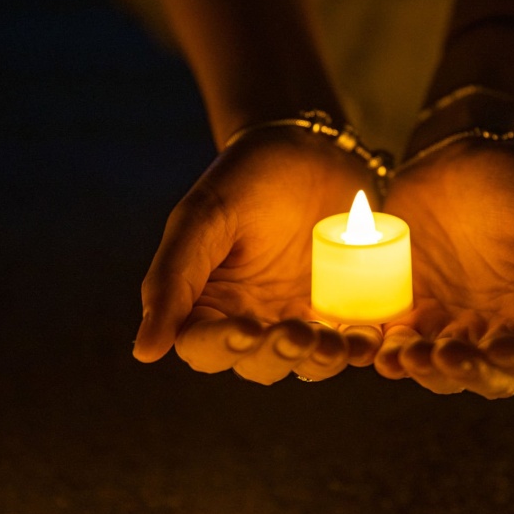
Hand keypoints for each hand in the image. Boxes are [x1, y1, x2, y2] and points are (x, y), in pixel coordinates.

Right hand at [133, 129, 383, 382]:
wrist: (308, 148)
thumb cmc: (244, 178)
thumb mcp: (202, 219)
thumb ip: (172, 280)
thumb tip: (144, 351)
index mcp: (209, 304)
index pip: (204, 347)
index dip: (222, 348)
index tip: (246, 331)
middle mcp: (253, 320)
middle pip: (260, 365)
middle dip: (278, 356)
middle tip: (296, 333)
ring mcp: (301, 317)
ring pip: (309, 363)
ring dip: (322, 361)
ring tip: (337, 343)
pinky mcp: (343, 309)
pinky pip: (352, 341)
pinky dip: (361, 346)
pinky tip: (369, 337)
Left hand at [375, 139, 513, 397]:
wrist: (456, 152)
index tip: (503, 351)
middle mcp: (502, 328)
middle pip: (489, 374)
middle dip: (466, 371)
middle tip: (442, 354)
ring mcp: (455, 322)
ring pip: (442, 368)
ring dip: (424, 369)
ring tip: (405, 356)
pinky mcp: (412, 311)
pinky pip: (401, 344)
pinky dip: (389, 353)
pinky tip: (377, 351)